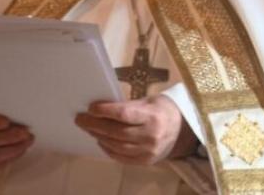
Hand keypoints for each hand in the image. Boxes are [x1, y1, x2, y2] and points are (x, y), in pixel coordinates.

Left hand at [75, 95, 197, 164]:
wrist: (182, 130)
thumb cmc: (162, 110)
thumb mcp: (148, 102)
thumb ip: (128, 106)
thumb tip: (101, 108)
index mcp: (153, 116)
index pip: (124, 114)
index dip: (105, 111)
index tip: (91, 108)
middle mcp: (151, 135)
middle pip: (117, 131)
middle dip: (96, 125)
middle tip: (81, 119)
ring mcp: (149, 151)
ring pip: (117, 145)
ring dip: (99, 137)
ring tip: (89, 129)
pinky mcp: (146, 161)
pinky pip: (122, 157)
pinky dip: (108, 150)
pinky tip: (101, 141)